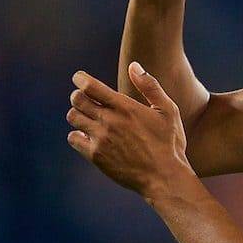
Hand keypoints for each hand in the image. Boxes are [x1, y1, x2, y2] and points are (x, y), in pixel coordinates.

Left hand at [67, 62, 191, 197]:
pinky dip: (77, 135)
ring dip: (77, 115)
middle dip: (78, 96)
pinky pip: (73, 139)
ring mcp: (101, 139)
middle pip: (77, 100)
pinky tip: (88, 136)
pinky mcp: (96, 156)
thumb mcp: (168, 110)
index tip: (79, 78)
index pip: (90, 86)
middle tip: (84, 99)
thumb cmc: (169, 143)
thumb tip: (134, 65)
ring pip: (73, 118)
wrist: (164, 177)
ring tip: (87, 118)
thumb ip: (150, 86)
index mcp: (125, 107)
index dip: (80, 79)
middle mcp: (109, 121)